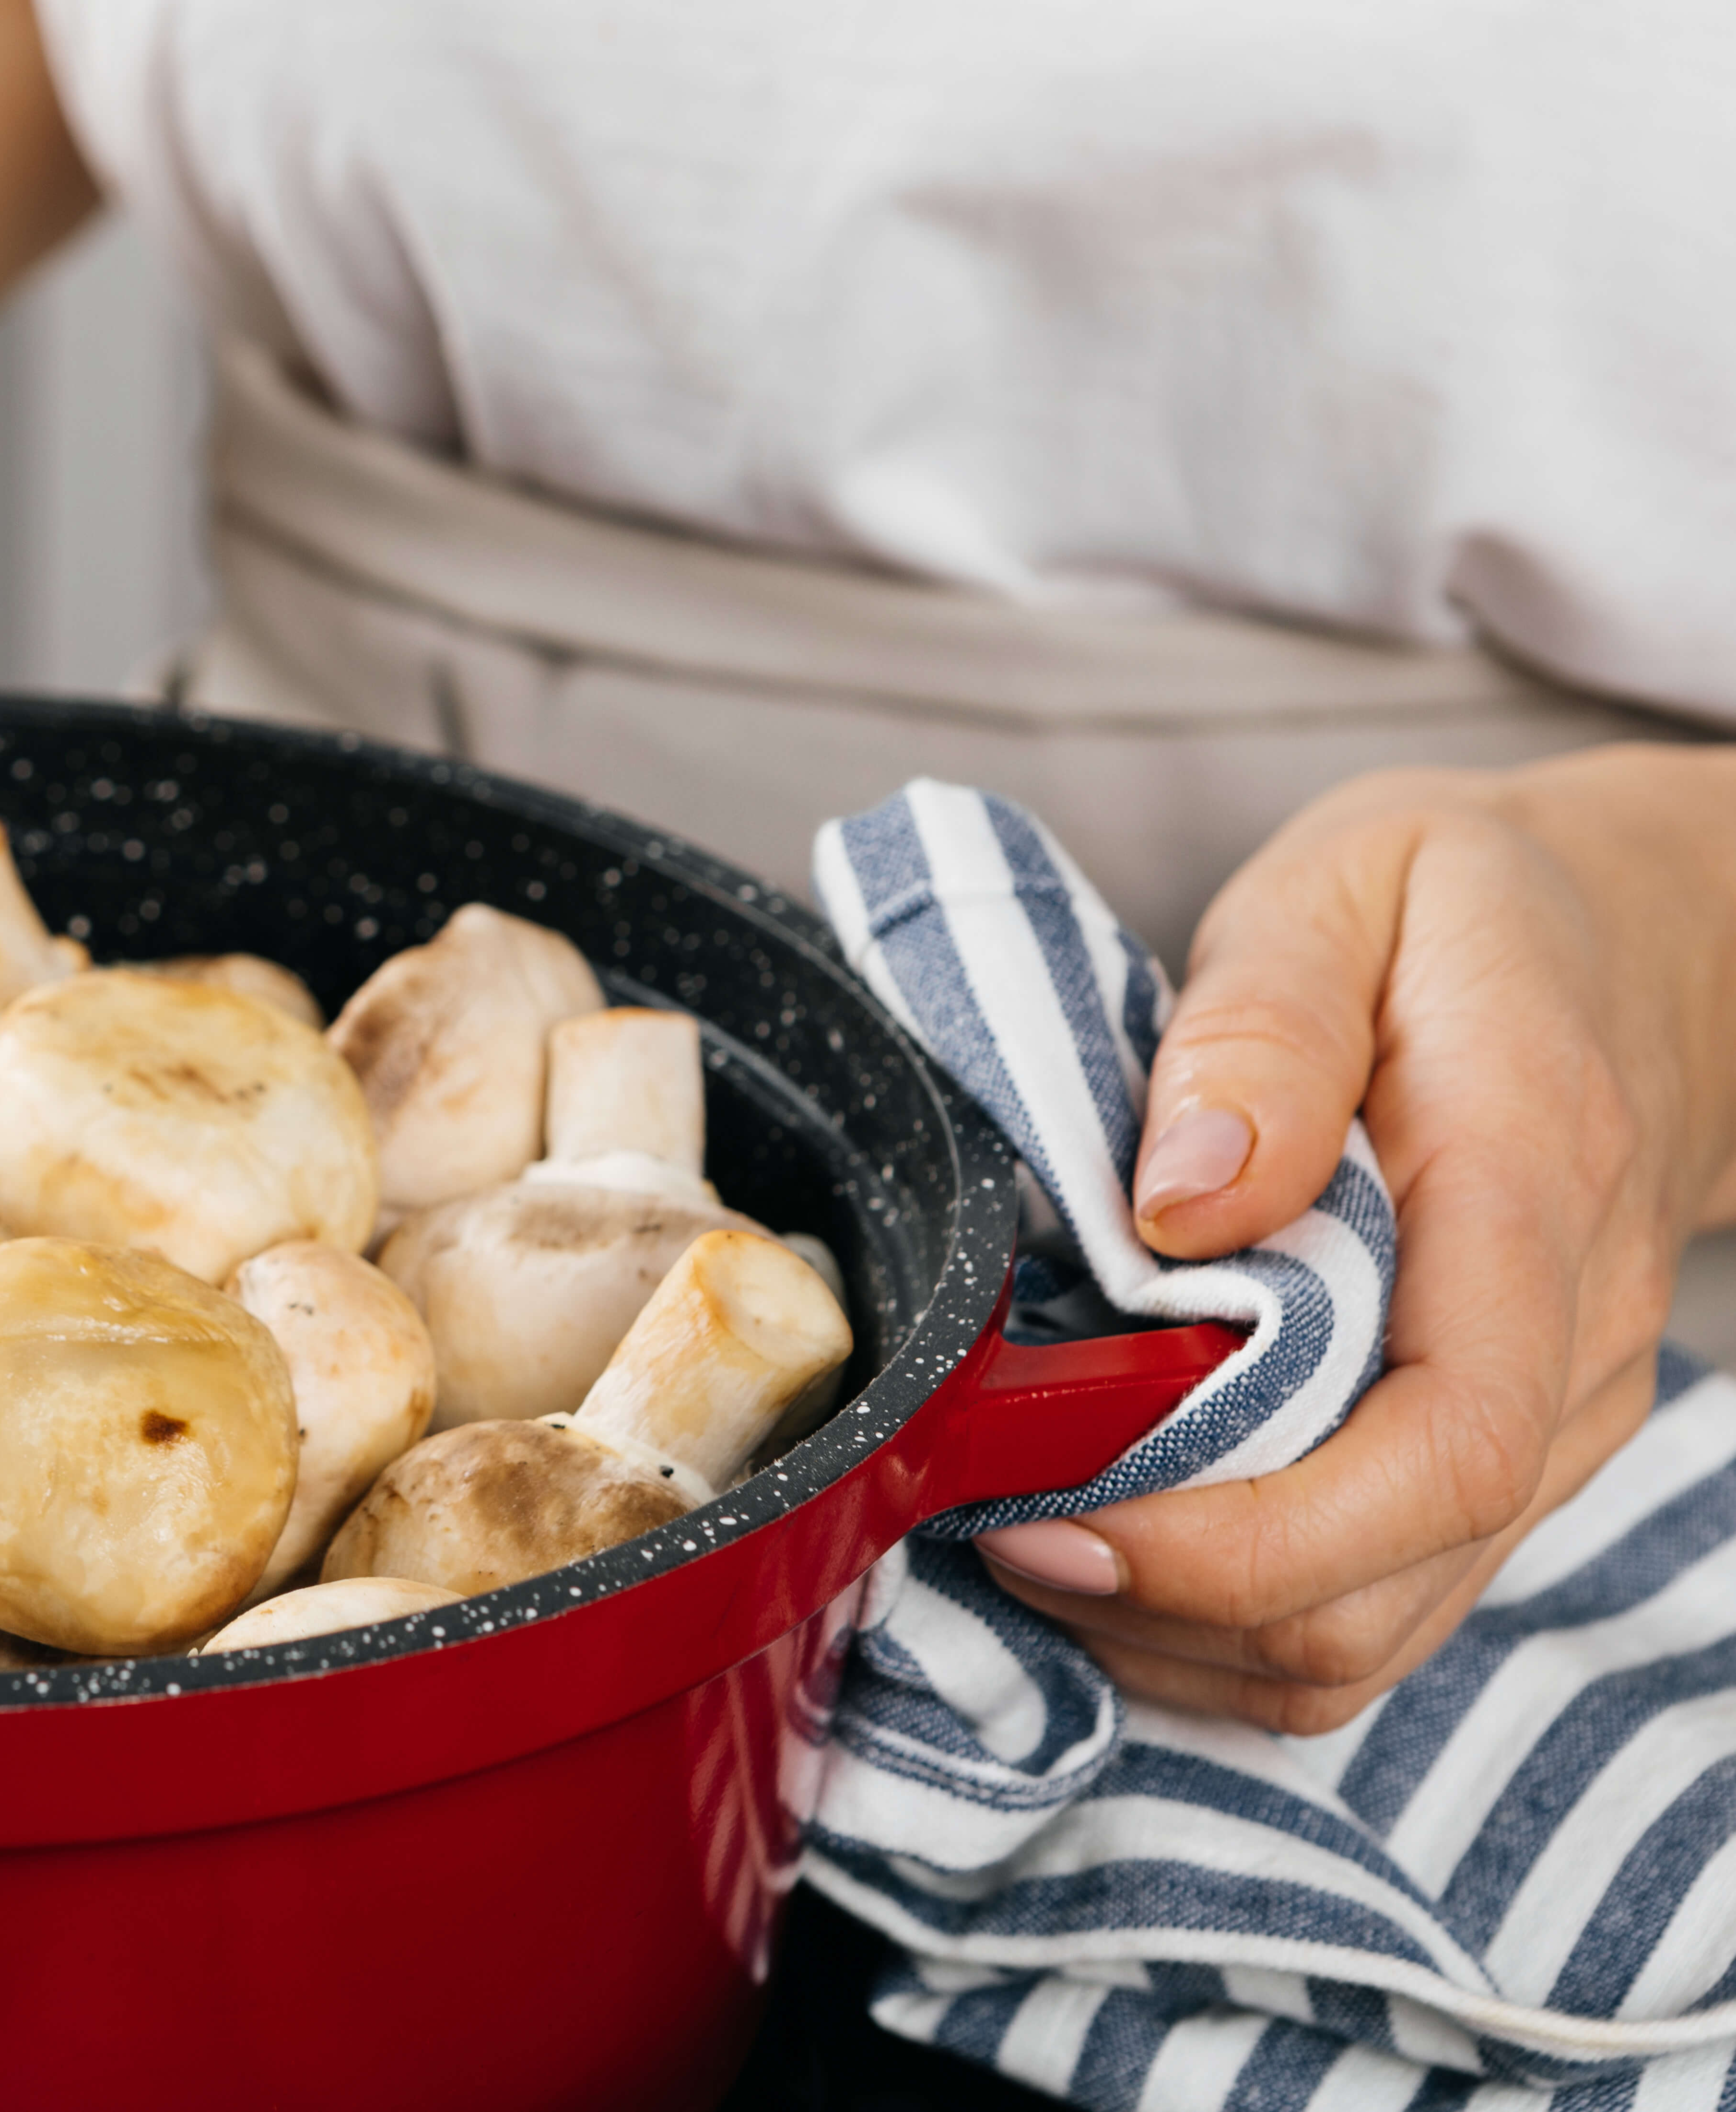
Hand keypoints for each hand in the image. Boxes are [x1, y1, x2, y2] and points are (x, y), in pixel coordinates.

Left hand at [976, 744, 1735, 1732]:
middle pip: (1384, 1588)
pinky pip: (1371, 1604)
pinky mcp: (1501, 1460)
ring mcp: (1551, 1423)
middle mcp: (1570, 1351)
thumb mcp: (1347, 888)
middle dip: (1169, 1600)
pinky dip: (1225, 1614)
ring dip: (1181, 1625)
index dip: (1241, 1539)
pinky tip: (1113, 1532)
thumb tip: (1178, 1200)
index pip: (1441, 1453)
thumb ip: (1261, 1027)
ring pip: (1370, 1635)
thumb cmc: (1464, 909)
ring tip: (1027, 1530)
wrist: (1631, 940)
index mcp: (1531, 1200)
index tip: (1056, 1520)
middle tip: (990, 1523)